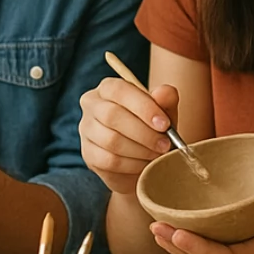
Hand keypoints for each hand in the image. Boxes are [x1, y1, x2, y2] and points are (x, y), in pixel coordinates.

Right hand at [79, 78, 178, 194]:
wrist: (143, 158)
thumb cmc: (152, 129)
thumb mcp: (164, 113)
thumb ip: (166, 100)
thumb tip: (162, 93)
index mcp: (108, 88)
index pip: (119, 90)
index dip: (143, 107)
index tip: (165, 125)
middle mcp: (92, 105)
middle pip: (111, 116)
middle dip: (143, 133)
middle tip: (164, 145)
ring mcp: (86, 130)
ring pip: (110, 140)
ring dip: (140, 150)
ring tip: (157, 155)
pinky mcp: (88, 153)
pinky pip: (108, 160)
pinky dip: (131, 165)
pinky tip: (144, 165)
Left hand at [150, 161, 253, 253]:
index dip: (203, 250)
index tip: (179, 232)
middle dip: (181, 250)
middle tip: (157, 227)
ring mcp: (241, 253)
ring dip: (177, 249)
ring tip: (156, 229)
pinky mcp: (230, 244)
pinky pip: (203, 253)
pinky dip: (182, 244)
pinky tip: (166, 230)